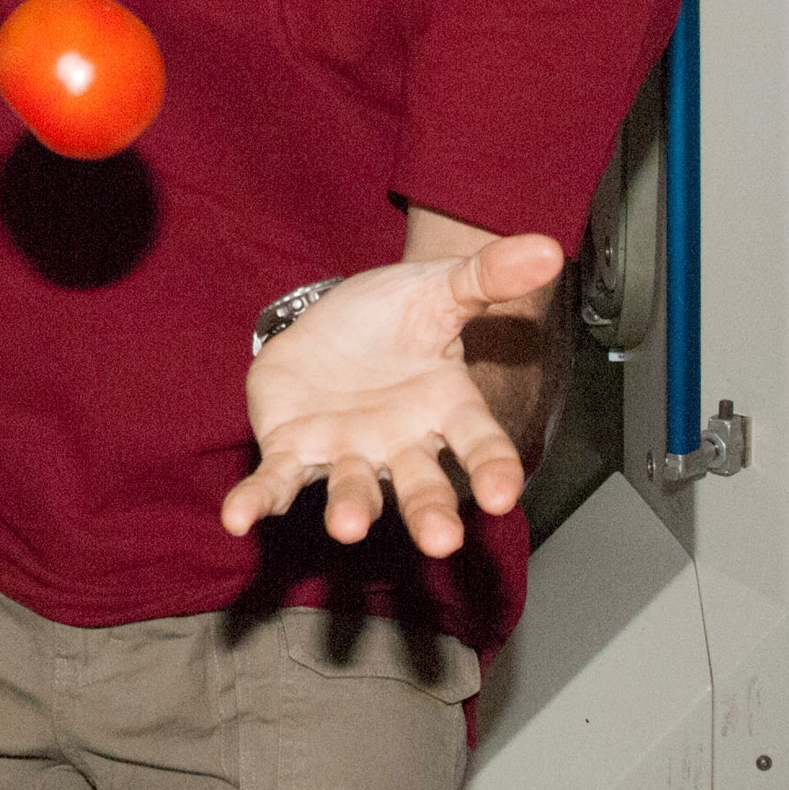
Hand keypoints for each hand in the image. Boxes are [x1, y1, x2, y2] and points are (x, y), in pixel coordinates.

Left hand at [219, 234, 564, 559]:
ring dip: (351, 508)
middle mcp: (400, 442)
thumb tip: (549, 249)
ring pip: (354, 487)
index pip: (478, 443)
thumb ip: (488, 276)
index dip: (493, 468)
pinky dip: (258, 501)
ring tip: (347, 527)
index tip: (503, 494)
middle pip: (421, 482)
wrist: (330, 320)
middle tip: (443, 540)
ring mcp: (347, 451)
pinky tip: (239, 517)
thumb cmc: (396, 316)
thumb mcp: (440, 287)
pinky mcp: (295, 451)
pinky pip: (278, 481)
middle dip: (430, 511)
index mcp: (445, 407)